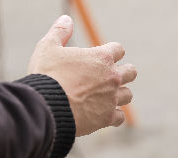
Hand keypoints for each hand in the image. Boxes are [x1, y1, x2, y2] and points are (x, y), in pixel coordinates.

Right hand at [27, 15, 136, 136]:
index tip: (104, 57)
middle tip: (110, 77)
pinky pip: (120, 118)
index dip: (112, 52)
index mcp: (102, 57)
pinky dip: (114, 116)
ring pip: (128, 95)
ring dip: (120, 95)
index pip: (119, 49)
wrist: (46, 107)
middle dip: (123, 73)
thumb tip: (66, 19)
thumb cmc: (47, 76)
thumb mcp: (48, 48)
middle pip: (131, 72)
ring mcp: (112, 98)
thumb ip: (59, 32)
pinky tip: (104, 115)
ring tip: (106, 97)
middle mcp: (112, 77)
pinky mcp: (107, 118)